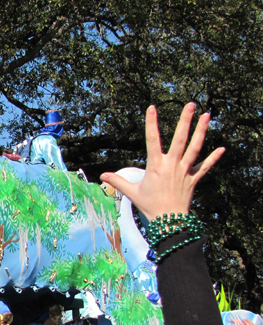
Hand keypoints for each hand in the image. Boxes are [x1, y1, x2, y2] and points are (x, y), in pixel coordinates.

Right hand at [100, 103, 223, 220]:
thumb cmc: (149, 206)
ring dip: (202, 131)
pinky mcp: (194, 179)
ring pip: (195, 147)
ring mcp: (185, 171)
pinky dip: (214, 158)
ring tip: (207, 115)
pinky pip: (205, 166)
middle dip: (185, 120)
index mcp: (156, 166)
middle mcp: (172, 165)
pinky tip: (223, 148)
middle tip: (191, 104)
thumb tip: (102, 176)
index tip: (152, 108)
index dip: (151, 122)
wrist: (169, 220)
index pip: (152, 139)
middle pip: (180, 139)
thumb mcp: (131, 192)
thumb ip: (118, 181)